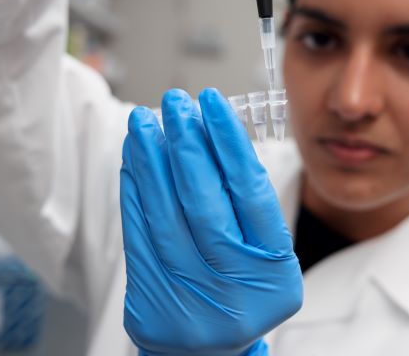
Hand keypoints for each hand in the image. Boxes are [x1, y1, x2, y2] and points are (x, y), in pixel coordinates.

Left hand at [120, 88, 302, 355]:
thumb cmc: (244, 295)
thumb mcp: (267, 260)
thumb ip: (247, 207)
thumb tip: (211, 133)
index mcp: (275, 274)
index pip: (250, 192)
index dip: (229, 141)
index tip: (213, 102)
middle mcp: (235, 290)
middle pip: (204, 203)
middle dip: (187, 144)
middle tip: (176, 103)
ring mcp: (190, 302)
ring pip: (164, 217)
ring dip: (152, 162)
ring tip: (145, 123)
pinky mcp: (150, 307)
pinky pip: (138, 239)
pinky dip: (134, 194)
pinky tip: (133, 162)